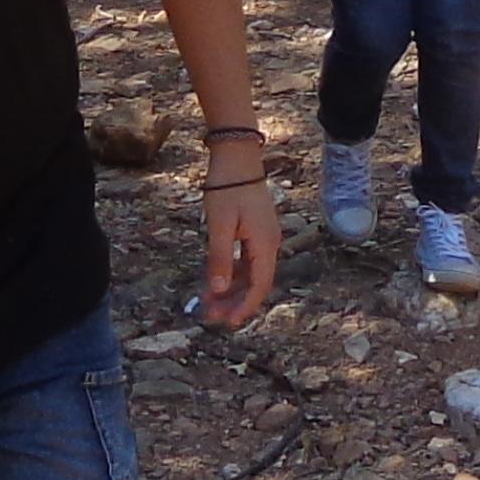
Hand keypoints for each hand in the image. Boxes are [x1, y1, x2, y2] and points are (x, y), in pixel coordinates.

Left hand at [200, 154, 280, 327]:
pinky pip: (246, 261)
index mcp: (265, 244)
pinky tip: (215, 281)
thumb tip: (217, 290)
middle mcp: (269, 244)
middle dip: (235, 302)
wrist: (237, 157)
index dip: (244, 307)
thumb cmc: (227, 188)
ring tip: (209, 303)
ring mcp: (263, 238)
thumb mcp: (219, 225)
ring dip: (232, 290)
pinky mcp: (255, 231)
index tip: (227, 322)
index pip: (259, 286)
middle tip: (212, 317)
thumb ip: (219, 258)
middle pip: (256, 283)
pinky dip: (231, 273)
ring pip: (250, 274)